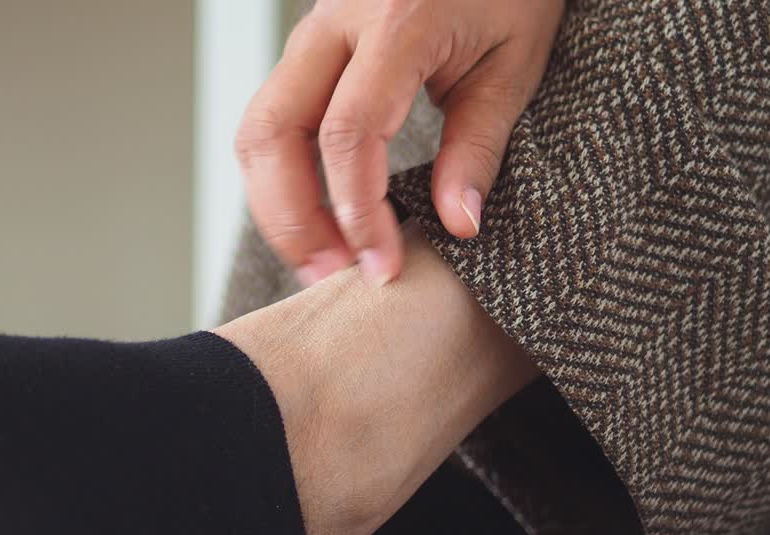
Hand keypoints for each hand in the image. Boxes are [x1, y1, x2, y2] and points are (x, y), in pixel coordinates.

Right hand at [235, 0, 564, 285]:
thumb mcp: (513, 64)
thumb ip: (479, 145)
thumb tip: (457, 223)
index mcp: (394, 22)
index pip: (348, 133)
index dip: (356, 211)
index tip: (380, 264)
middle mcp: (333, 24)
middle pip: (273, 132)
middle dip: (292, 217)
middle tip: (331, 274)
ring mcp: (310, 34)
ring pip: (257, 130)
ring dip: (277, 205)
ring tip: (320, 258)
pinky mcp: (306, 52)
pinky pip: (271, 122)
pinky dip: (282, 179)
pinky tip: (316, 218)